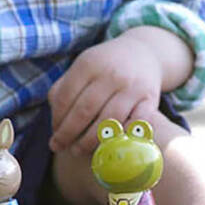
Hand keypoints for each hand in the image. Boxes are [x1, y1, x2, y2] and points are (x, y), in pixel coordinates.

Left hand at [48, 32, 163, 155]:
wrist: (143, 53)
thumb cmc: (104, 66)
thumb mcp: (82, 67)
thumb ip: (64, 89)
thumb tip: (55, 122)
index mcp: (89, 64)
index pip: (65, 97)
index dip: (56, 119)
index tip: (53, 133)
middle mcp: (110, 74)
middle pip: (84, 111)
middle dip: (68, 133)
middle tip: (59, 147)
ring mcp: (132, 87)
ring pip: (109, 121)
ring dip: (90, 141)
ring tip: (78, 150)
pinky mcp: (150, 99)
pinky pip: (134, 125)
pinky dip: (121, 138)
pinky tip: (108, 146)